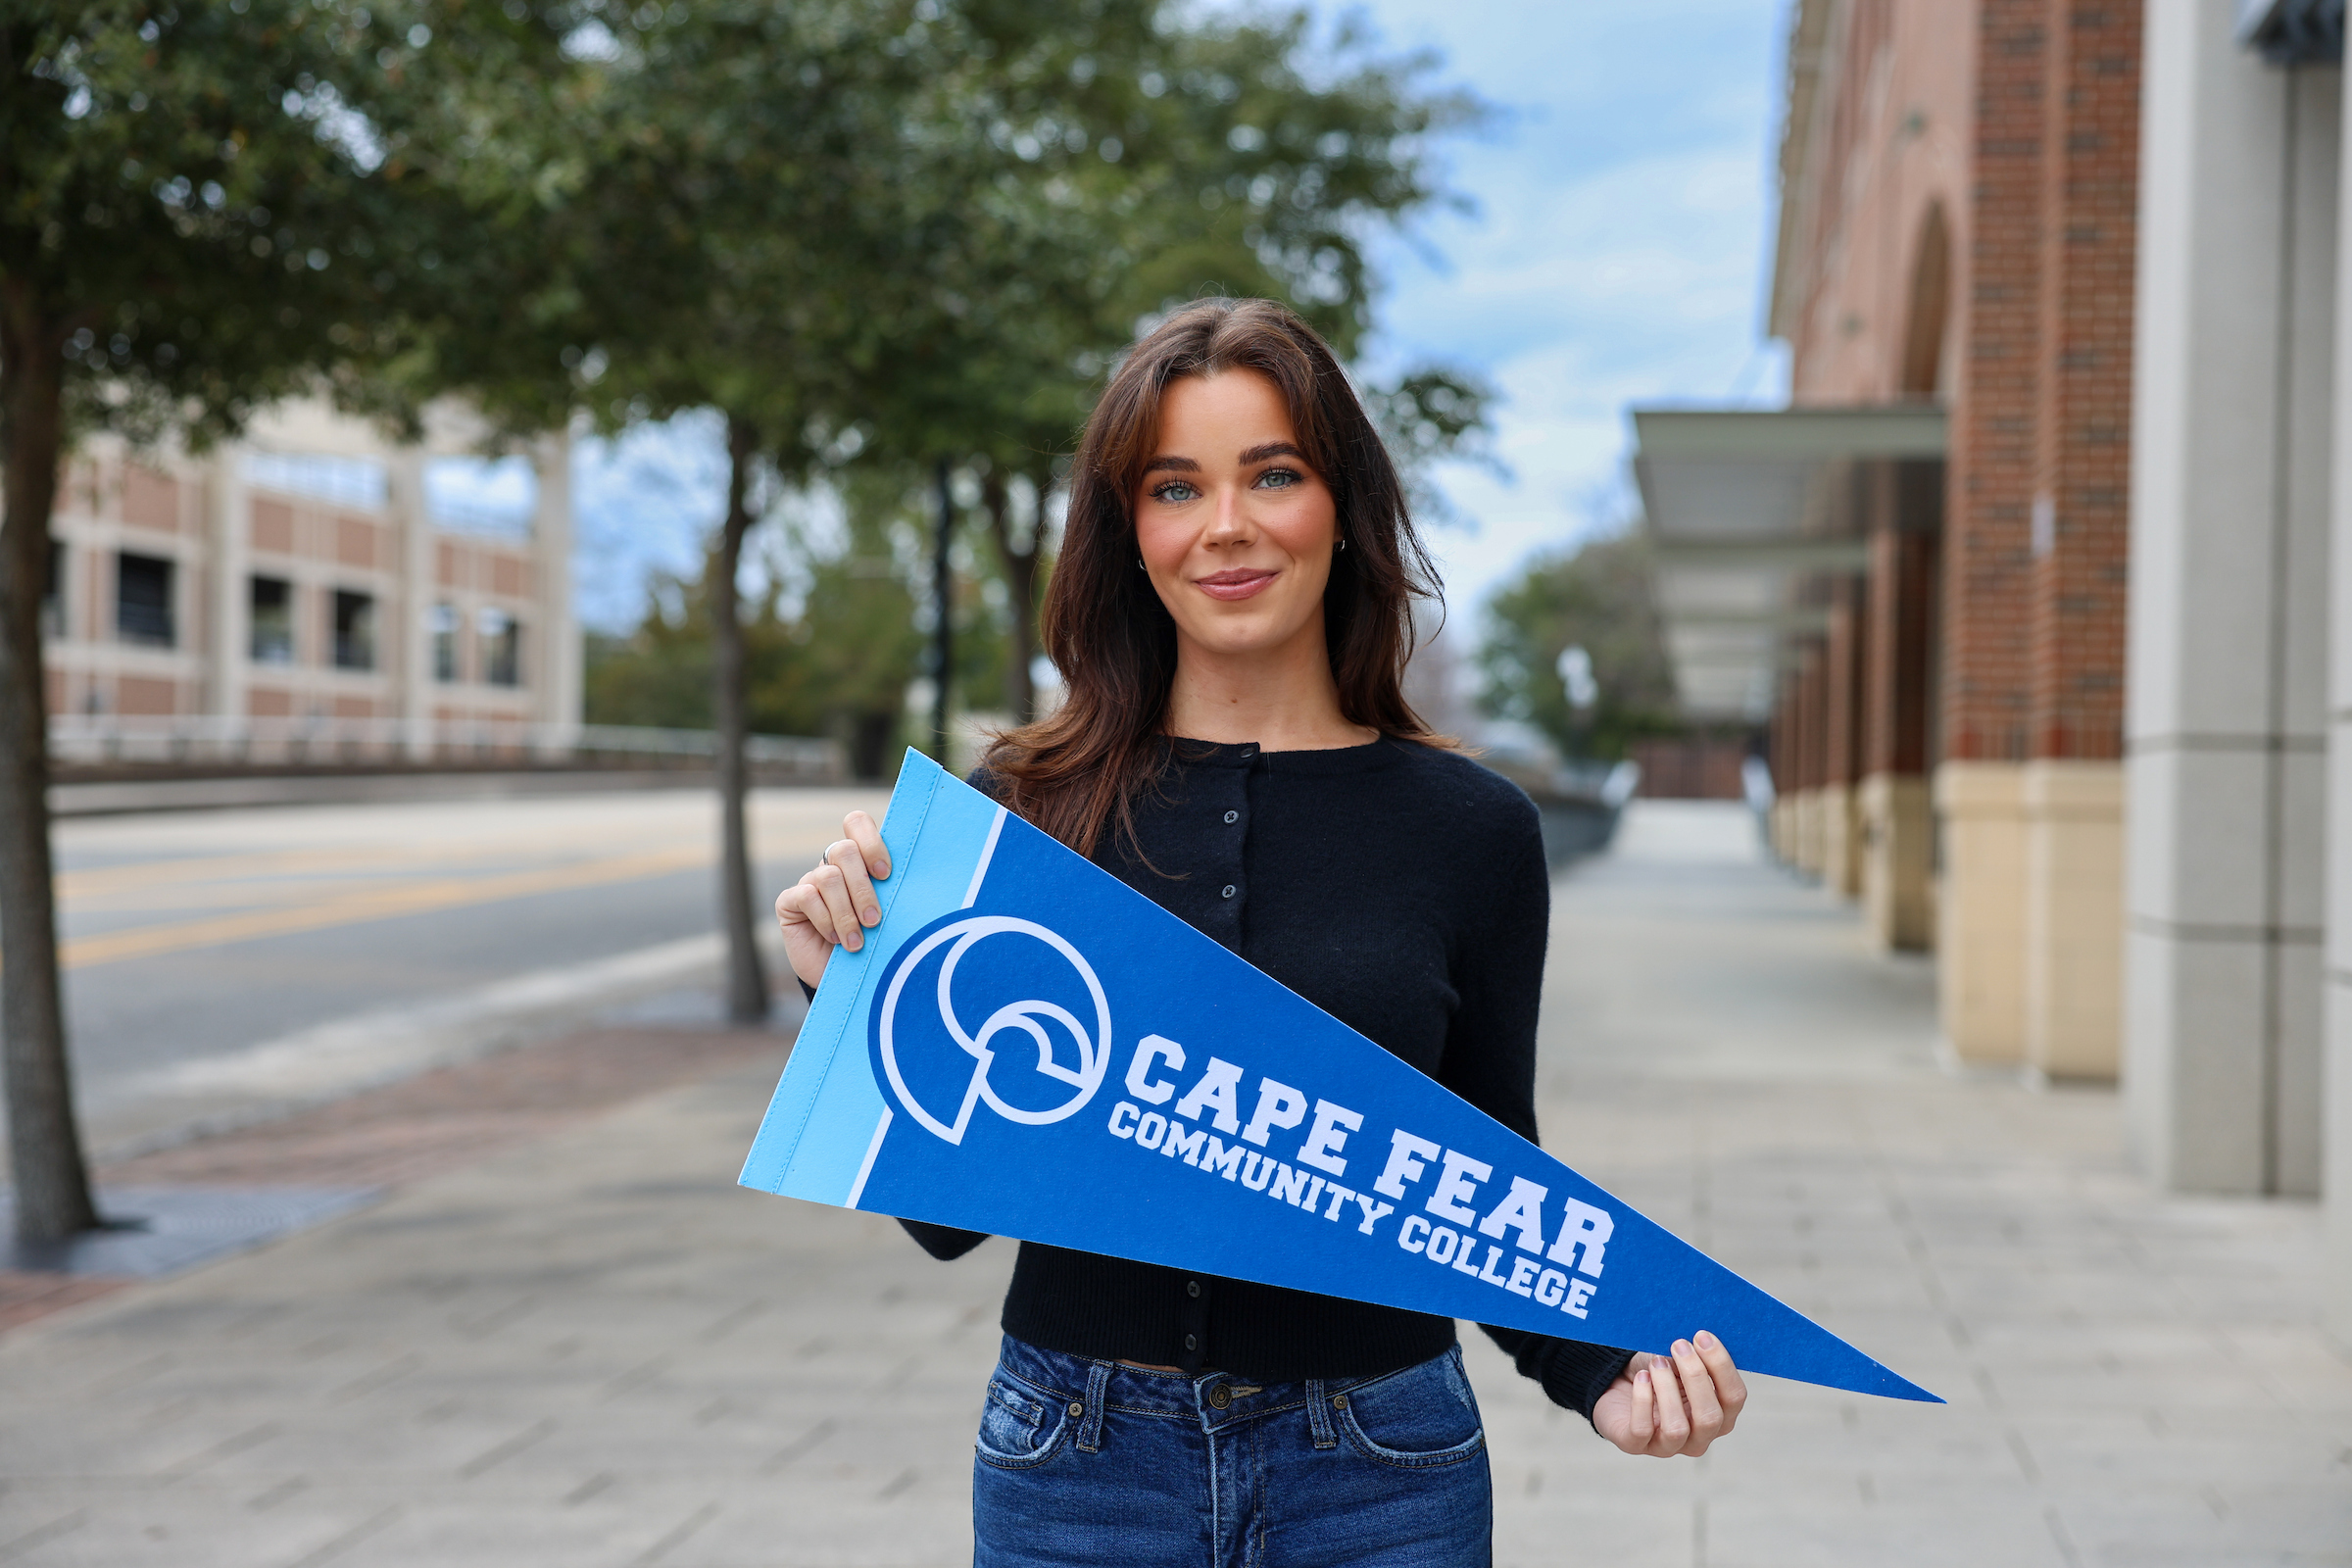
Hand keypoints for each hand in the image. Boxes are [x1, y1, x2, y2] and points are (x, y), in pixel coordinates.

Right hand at [774, 811, 890, 989]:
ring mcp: (809, 882)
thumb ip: (893, 893)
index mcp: (859, 861)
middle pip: (843, 850)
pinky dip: (825, 919)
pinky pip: (806, 895)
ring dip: (846, 912)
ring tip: (856, 941)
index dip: (870, 841)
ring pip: (828, 876)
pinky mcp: (789, 902)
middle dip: (863, 888)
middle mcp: (832, 866)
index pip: (856, 824)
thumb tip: (914, 881)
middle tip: (875, 920)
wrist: (848, 982)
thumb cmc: (875, 946)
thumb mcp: (889, 918)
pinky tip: (835, 939)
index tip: (886, 874)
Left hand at [1590, 1331, 1746, 1456]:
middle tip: (1679, 1345)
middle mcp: (1699, 1437)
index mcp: (1719, 1415)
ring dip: (1666, 1388)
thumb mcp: (1680, 1363)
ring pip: (1676, 1428)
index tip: (1702, 1336)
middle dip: (1696, 1376)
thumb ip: (1697, 1358)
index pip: (1734, 1398)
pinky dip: (1641, 1399)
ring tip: (1656, 1362)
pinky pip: (1642, 1430)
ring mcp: (1668, 1446)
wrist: (1618, 1382)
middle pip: (1711, 1417)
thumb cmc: (1657, 1372)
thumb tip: (1701, 1341)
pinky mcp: (1636, 1445)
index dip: (1722, 1366)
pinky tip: (1641, 1378)